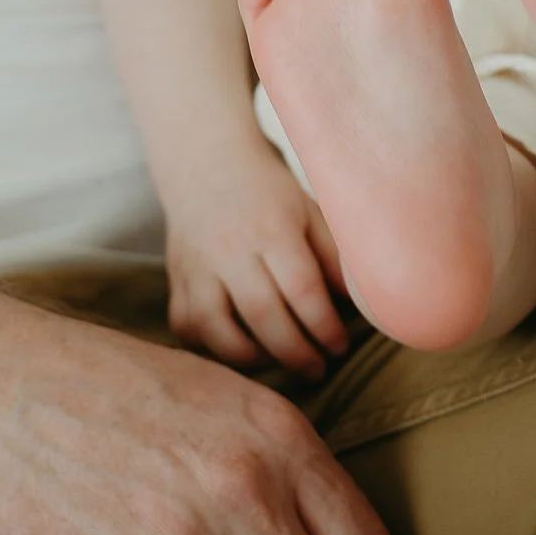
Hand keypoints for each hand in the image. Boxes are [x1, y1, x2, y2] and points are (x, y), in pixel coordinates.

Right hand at [165, 152, 352, 377]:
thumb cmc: (268, 192)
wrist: (206, 164)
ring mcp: (197, 267)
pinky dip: (210, 348)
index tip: (340, 346)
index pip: (301, 288)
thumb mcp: (308, 211)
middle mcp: (230, 250)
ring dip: (251, 358)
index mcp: (272, 229)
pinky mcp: (176, 280)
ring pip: (217, 328)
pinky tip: (237, 350)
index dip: (324, 326)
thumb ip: (332, 256)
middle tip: (318, 370)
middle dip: (295, 353)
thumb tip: (359, 304)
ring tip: (278, 363)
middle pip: (262, 314)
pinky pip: (187, 327)